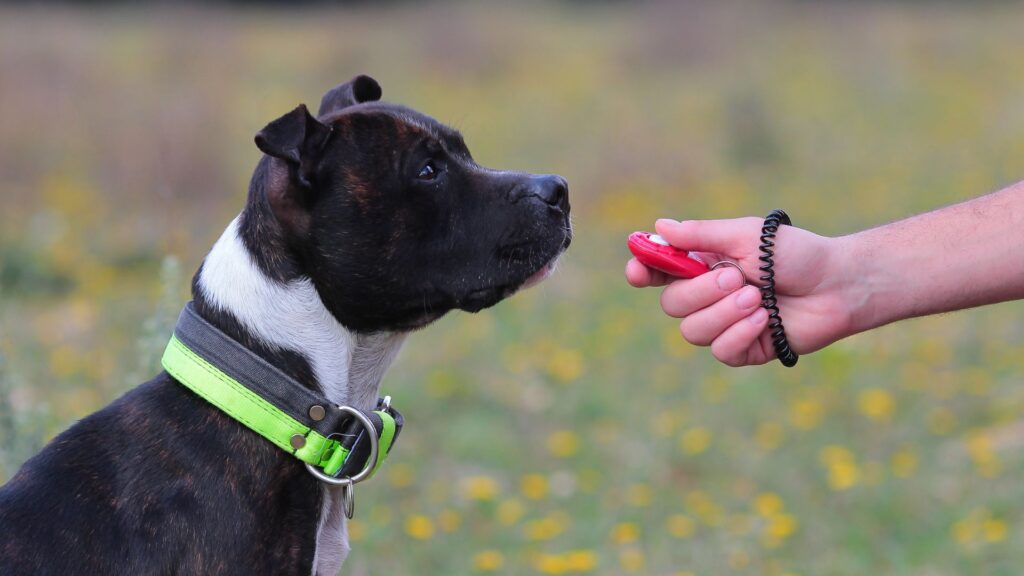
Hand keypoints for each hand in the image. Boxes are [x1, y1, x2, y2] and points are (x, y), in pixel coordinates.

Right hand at [626, 218, 853, 365]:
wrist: (838, 284)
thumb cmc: (796, 253)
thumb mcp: (747, 236)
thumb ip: (702, 235)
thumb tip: (659, 227)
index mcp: (703, 265)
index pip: (658, 271)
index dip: (642, 271)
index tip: (638, 271)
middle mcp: (708, 296)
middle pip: (672, 304)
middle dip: (701, 292)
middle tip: (736, 277)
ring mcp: (724, 324)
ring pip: (692, 331)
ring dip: (724, 313)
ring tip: (758, 298)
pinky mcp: (744, 348)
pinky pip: (720, 350)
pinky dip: (740, 333)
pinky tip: (766, 318)